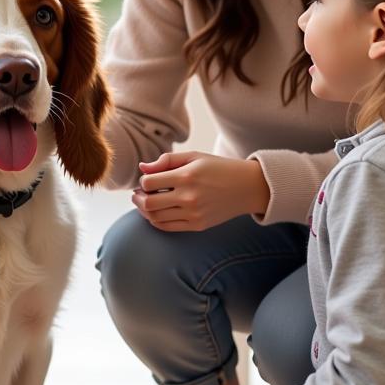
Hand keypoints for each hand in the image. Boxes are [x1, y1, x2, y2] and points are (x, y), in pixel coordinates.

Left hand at [132, 152, 269, 231]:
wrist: (247, 187)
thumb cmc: (218, 168)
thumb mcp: (194, 156)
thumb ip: (166, 161)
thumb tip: (142, 168)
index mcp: (186, 176)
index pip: (148, 183)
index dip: (143, 181)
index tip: (147, 178)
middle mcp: (189, 197)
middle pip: (149, 203)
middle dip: (138, 198)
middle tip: (138, 193)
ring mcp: (193, 214)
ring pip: (156, 217)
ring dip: (144, 210)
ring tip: (145, 202)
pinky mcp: (198, 225)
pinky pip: (168, 227)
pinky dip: (156, 221)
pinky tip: (156, 213)